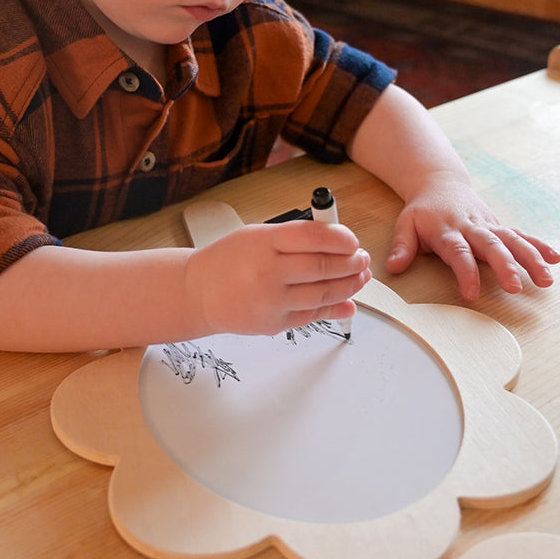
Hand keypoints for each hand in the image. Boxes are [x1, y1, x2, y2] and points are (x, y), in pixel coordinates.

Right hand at [185, 221, 371, 335]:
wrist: (198, 292)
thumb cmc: (228, 259)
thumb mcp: (256, 235)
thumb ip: (294, 236)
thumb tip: (336, 241)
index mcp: (263, 242)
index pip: (313, 237)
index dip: (341, 238)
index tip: (352, 240)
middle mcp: (267, 271)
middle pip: (323, 267)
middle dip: (351, 263)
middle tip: (361, 259)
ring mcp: (271, 300)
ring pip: (323, 294)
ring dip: (349, 286)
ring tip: (359, 277)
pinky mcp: (274, 324)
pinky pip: (313, 316)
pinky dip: (335, 309)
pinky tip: (348, 302)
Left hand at [385, 172, 559, 300]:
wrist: (439, 184)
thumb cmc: (422, 211)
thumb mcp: (405, 224)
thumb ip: (402, 246)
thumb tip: (393, 267)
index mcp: (447, 230)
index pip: (457, 252)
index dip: (465, 272)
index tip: (471, 293)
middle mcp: (471, 227)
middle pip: (490, 246)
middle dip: (504, 266)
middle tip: (516, 287)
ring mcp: (488, 225)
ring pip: (512, 240)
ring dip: (530, 258)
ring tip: (546, 279)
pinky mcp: (499, 226)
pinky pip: (521, 235)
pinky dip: (539, 245)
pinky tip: (556, 258)